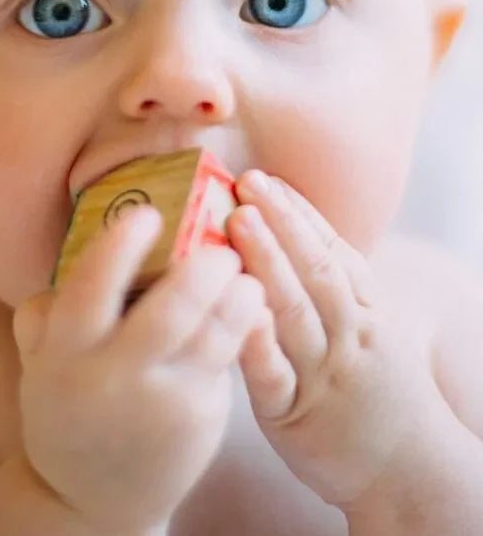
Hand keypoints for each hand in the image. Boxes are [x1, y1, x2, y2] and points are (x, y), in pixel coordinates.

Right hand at [12, 205, 265, 535]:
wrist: (92, 498)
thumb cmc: (70, 408)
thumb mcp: (43, 364)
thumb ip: (46, 314)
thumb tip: (70, 255)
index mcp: (66, 354)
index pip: (90, 291)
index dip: (119, 249)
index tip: (147, 214)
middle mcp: (114, 377)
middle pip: (169, 313)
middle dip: (202, 271)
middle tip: (221, 245)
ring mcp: (163, 401)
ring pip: (212, 335)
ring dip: (238, 296)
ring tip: (246, 273)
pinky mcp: (200, 417)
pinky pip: (228, 358)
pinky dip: (245, 324)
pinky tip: (252, 302)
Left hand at [227, 171, 440, 509]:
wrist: (408, 469)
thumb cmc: (374, 386)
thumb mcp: (370, 327)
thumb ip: (333, 285)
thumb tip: (288, 231)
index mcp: (365, 308)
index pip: (332, 249)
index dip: (298, 211)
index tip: (267, 178)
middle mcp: (348, 333)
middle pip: (315, 269)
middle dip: (281, 222)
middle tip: (248, 183)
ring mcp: (322, 373)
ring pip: (295, 309)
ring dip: (267, 261)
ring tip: (239, 221)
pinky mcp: (294, 413)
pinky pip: (274, 374)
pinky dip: (257, 341)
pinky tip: (238, 309)